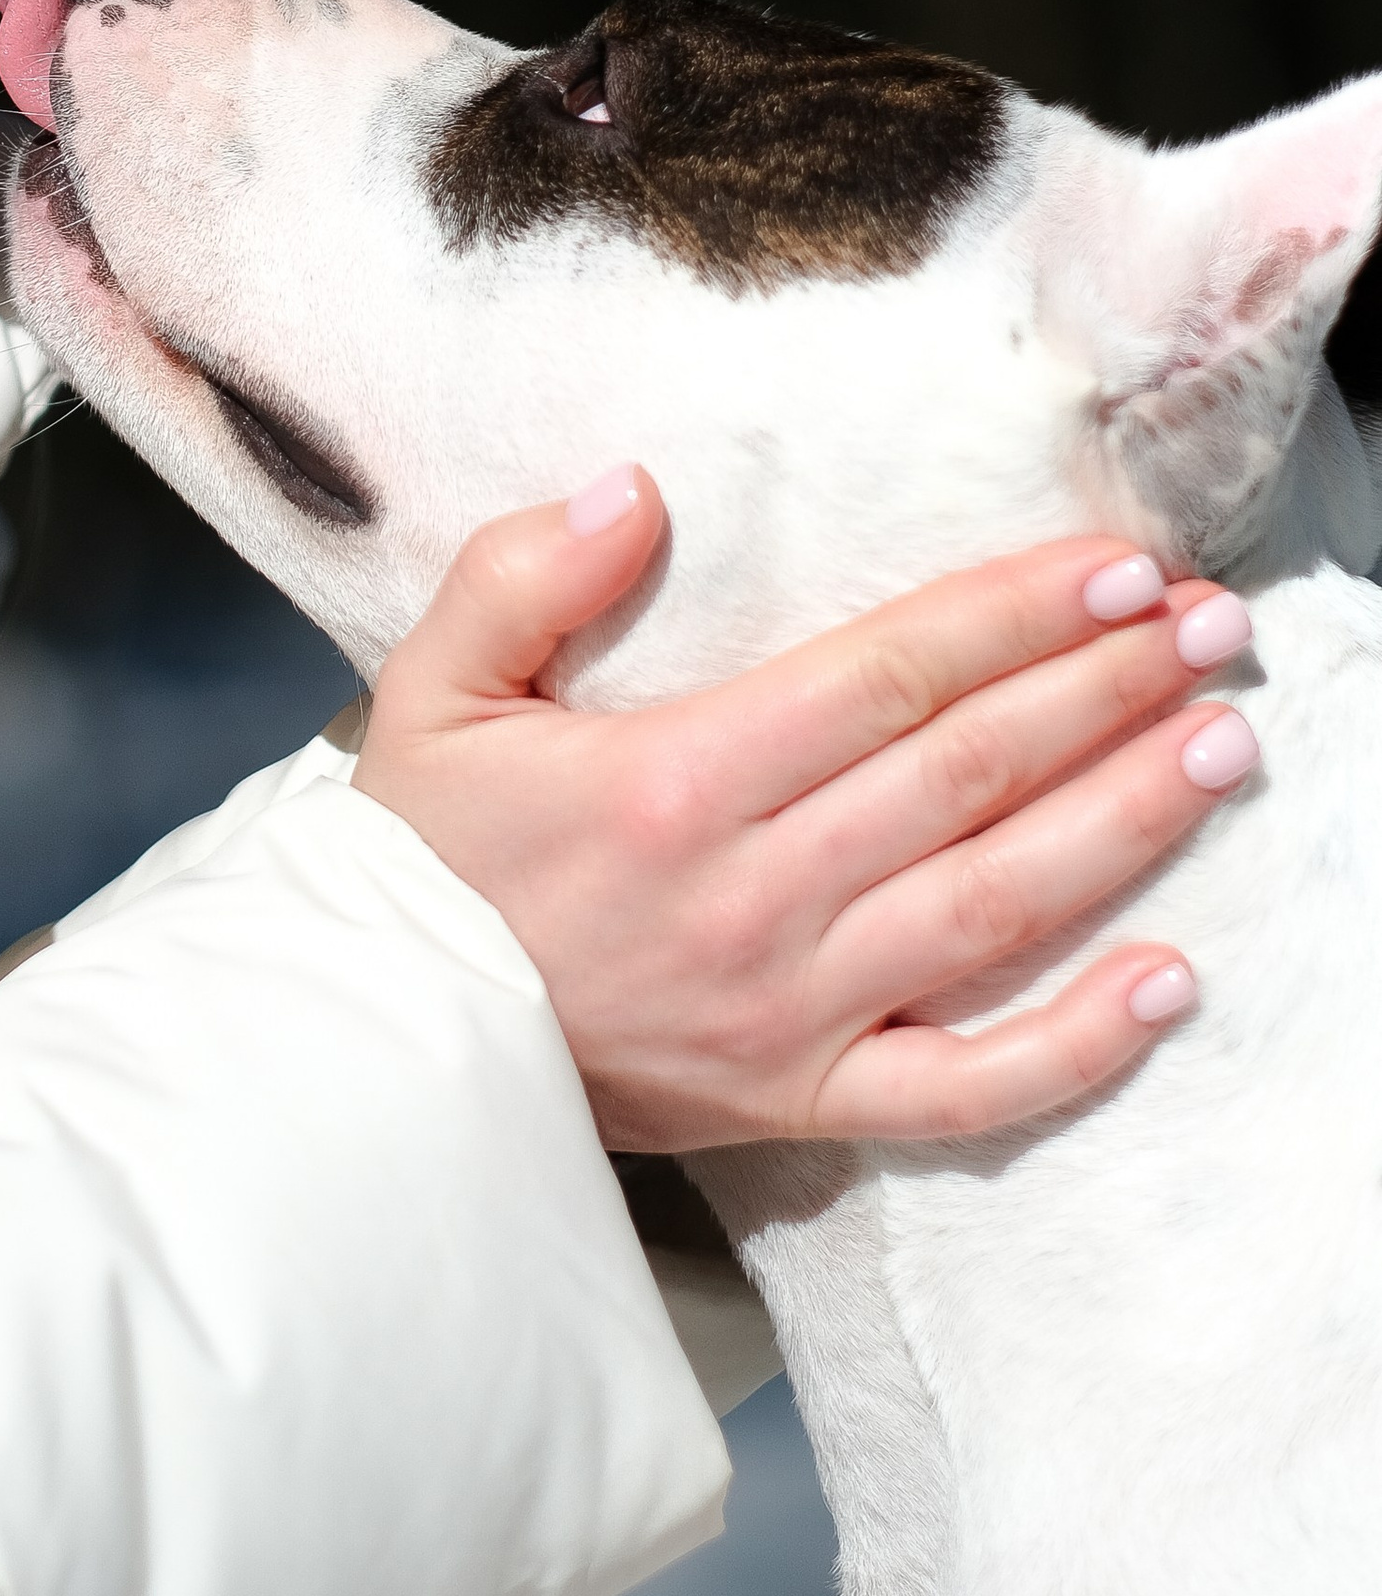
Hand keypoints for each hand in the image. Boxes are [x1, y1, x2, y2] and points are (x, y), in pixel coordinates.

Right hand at [354, 473, 1254, 1152]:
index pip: (888, 678)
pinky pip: (968, 1087)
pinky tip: (1172, 981)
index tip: (1119, 569)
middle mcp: (753, 895)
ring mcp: (789, 1011)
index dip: (1014, 617)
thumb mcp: (428, 690)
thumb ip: (524, 575)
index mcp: (672, 782)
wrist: (374, 1056)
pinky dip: (1079, 1045)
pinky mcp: (800, 1103)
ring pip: (996, 908)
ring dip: (1124, 823)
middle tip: (1215, 628)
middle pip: (969, 774)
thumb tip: (639, 491)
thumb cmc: (419, 863)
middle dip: (1107, 690)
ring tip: (1222, 747)